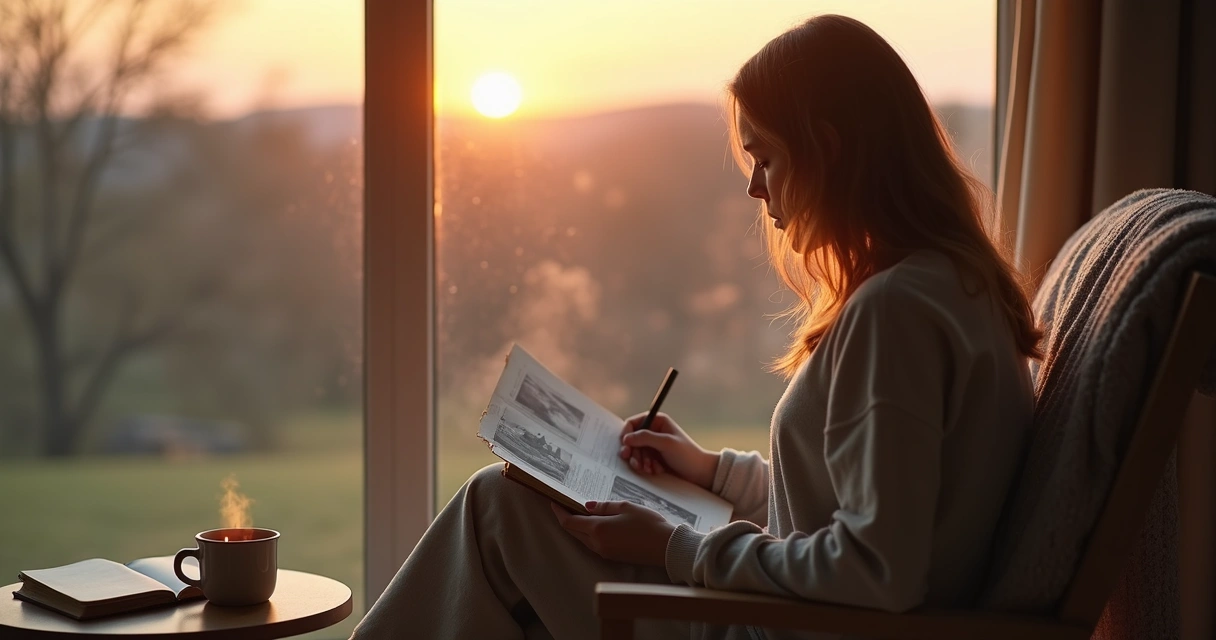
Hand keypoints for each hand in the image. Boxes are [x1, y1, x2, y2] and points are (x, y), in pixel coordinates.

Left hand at [551, 500, 674, 566]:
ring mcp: (604, 552)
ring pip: (582, 539)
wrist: (666, 547)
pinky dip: (588, 534)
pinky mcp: (612, 556)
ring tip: (577, 512)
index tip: (553, 501)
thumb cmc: (648, 524)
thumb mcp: (626, 507)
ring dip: (576, 527)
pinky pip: (592, 544)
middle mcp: (597, 543)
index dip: (558, 511)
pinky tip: (593, 524)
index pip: (569, 521)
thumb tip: (587, 506)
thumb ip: (604, 507)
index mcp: (597, 530)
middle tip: (562, 505)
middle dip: (565, 518)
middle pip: (572, 532)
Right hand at [619, 412, 718, 490]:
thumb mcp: (666, 443)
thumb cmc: (687, 455)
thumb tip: (626, 438)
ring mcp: (653, 445)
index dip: (626, 435)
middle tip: (636, 464)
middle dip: (634, 453)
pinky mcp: (654, 457)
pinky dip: (646, 467)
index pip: (632, 423)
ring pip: (635, 452)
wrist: (699, 472)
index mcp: (657, 421)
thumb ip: (645, 438)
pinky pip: (641, 461)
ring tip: (649, 469)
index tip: (626, 447)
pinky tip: (656, 470)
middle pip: (631, 440)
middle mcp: (653, 431)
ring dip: (640, 462)